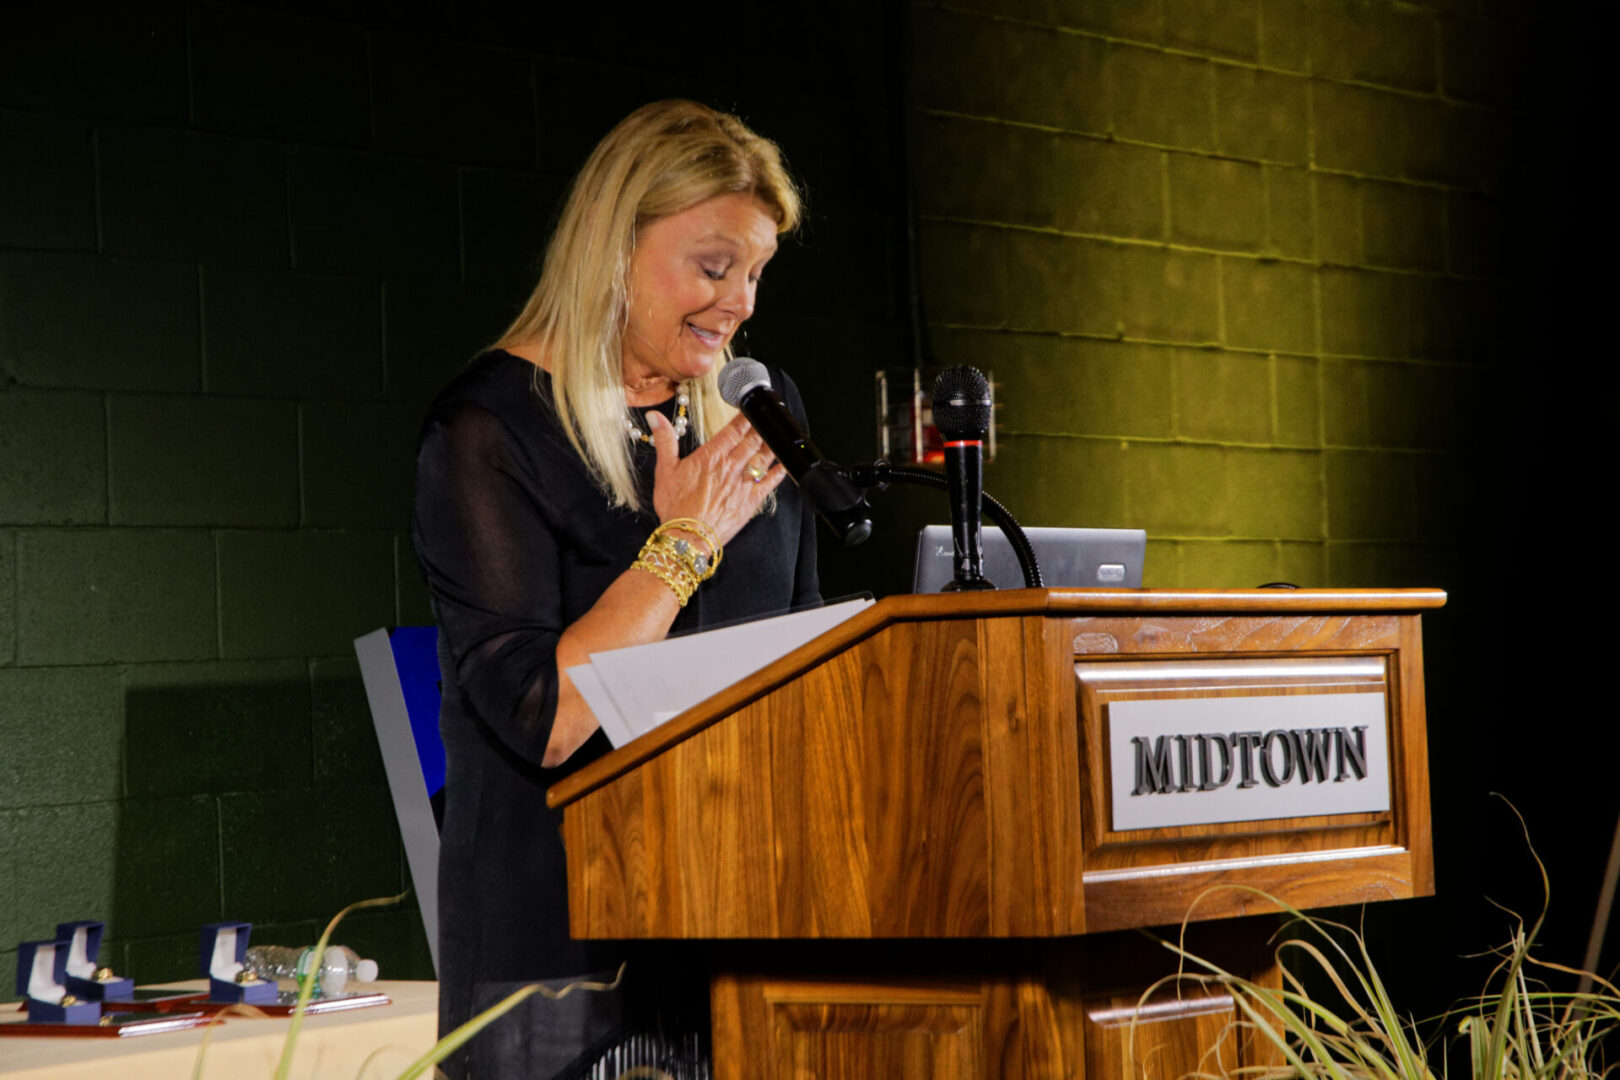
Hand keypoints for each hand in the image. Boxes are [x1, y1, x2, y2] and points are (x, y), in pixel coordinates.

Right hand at [648, 409, 784, 545]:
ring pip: (763, 458)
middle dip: (760, 427)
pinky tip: (783, 464)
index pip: (733, 430)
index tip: (750, 408)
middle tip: (767, 417)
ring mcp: (743, 484)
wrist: (688, 537)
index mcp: (711, 456)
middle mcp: (731, 467)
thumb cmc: (676, 507)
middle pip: (752, 441)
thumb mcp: (664, 470)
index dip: (744, 417)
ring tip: (776, 435)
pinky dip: (778, 472)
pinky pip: (770, 482)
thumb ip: (664, 440)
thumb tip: (655, 416)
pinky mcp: (751, 501)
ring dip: (771, 444)